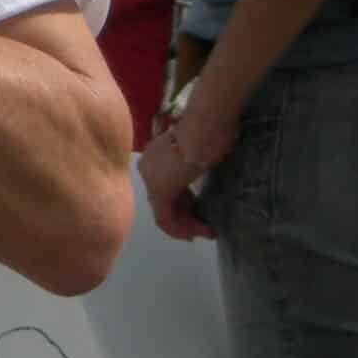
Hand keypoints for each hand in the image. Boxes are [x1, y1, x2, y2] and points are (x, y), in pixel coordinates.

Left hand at [139, 91, 237, 242]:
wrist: (206, 124)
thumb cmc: (209, 129)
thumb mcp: (200, 148)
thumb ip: (193, 163)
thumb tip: (201, 168)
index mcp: (155, 156)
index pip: (167, 187)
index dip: (184, 204)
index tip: (200, 214)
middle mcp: (148, 168)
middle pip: (164, 201)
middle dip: (185, 218)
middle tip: (205, 229)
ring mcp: (152, 179)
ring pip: (164, 212)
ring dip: (186, 227)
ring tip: (207, 233)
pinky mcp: (160, 190)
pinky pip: (165, 218)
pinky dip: (181, 229)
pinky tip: (200, 232)